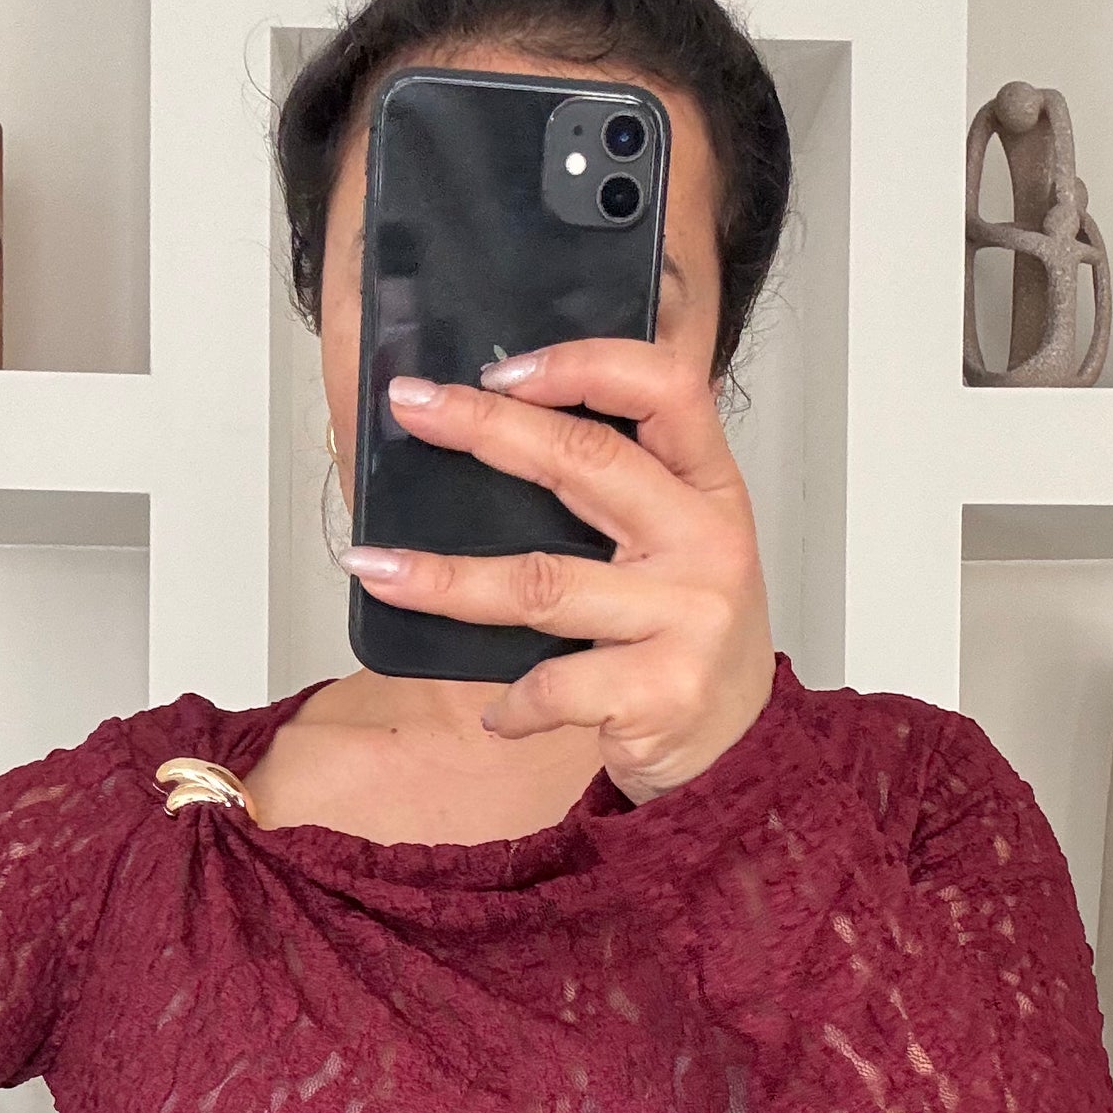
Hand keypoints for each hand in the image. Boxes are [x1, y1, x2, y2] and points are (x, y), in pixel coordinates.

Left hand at [338, 339, 775, 803]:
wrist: (737, 748)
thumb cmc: (684, 633)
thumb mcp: (677, 544)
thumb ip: (618, 489)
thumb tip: (488, 427)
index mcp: (709, 487)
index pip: (663, 389)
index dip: (583, 364)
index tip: (499, 369)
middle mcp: (708, 541)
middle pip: (587, 462)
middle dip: (485, 429)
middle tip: (411, 409)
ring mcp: (690, 618)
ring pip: (541, 583)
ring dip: (445, 579)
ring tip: (375, 569)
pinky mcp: (661, 693)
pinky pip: (553, 685)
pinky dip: (510, 704)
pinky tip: (496, 715)